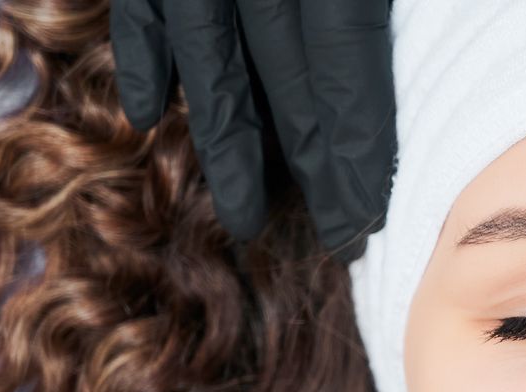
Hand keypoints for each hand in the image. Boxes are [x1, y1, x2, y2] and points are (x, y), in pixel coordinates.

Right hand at [110, 0, 395, 260]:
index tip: (368, 216)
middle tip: (339, 234)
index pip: (346, 72)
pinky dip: (141, 63)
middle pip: (290, 83)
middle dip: (316, 166)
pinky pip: (138, 16)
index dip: (359, 149)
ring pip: (212, 70)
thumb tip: (386, 73)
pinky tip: (145, 116)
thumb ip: (375, 7)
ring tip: (245, 220)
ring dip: (230, 151)